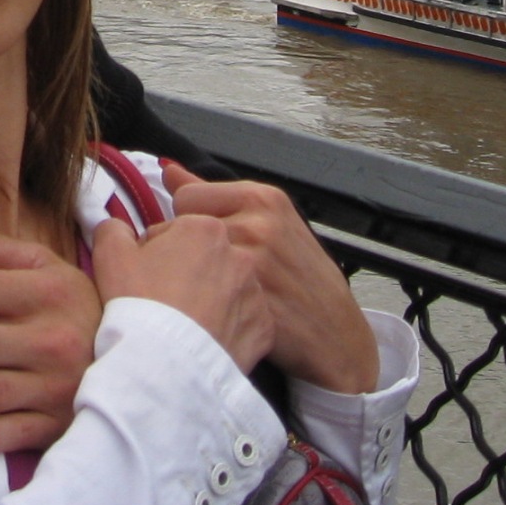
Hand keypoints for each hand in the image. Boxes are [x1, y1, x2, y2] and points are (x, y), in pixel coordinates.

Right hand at [90, 202, 276, 377]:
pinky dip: (229, 328)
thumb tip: (119, 227)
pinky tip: (206, 339)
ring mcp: (256, 294)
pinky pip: (244, 321)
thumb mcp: (110, 254)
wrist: (166, 365)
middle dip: (188, 272)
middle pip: (206, 258)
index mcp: (205, 229)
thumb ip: (114, 228)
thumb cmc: (138, 303)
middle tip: (165, 301)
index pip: (178, 232)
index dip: (157, 253)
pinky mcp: (263, 328)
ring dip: (211, 299)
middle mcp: (239, 256)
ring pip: (228, 289)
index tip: (147, 276)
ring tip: (185, 324)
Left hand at [162, 166, 379, 392]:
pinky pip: (201, 297)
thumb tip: (169, 170)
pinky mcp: (252, 302)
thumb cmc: (299, 276)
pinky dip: (204, 308)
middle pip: (182, 230)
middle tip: (214, 271)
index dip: (189, 222)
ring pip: (187, 264)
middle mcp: (260, 224)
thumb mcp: (269, 220)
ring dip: (194, 280)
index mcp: (262, 197)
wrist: (336, 334)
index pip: (185, 197)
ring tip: (218, 293)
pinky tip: (223, 314)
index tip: (209, 241)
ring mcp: (256, 264)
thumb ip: (213, 194)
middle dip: (189, 251)